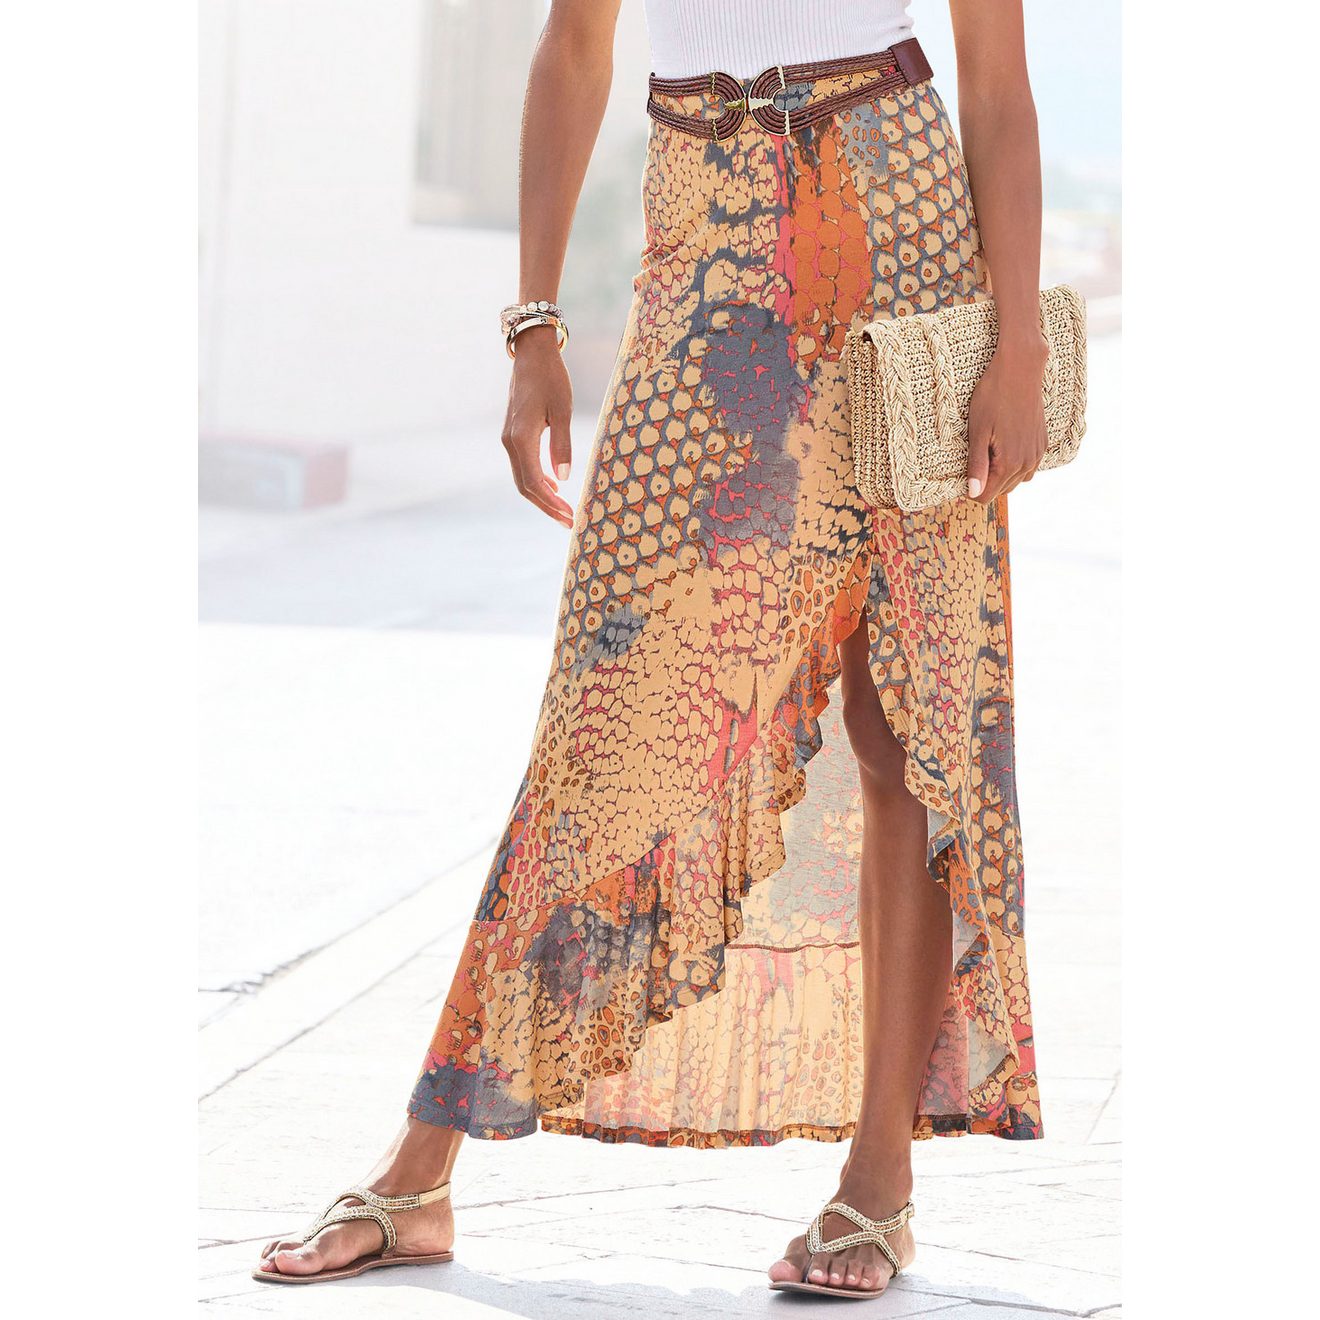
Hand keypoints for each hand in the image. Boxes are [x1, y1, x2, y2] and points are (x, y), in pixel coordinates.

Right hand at [501, 327, 574, 527]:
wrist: (532, 354)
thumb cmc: (551, 379)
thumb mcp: (562, 409)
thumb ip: (562, 444)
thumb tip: (563, 478)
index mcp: (521, 438)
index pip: (534, 482)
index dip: (551, 504)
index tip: (570, 517)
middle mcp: (510, 442)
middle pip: (525, 486)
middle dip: (547, 507)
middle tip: (570, 522)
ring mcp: (509, 439)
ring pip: (522, 478)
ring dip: (542, 496)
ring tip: (564, 510)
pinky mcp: (513, 435)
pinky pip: (522, 466)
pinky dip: (537, 481)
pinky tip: (554, 485)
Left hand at [965, 334, 1049, 503]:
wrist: (1020, 370)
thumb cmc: (993, 397)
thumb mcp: (977, 432)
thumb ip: (977, 466)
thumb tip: (973, 494)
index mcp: (1009, 464)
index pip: (985, 496)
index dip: (970, 489)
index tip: (960, 473)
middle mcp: (1028, 463)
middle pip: (1001, 490)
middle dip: (985, 481)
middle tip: (972, 457)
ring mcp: (1038, 453)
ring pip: (1016, 480)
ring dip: (1000, 474)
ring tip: (988, 450)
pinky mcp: (1042, 443)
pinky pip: (1028, 467)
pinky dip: (1015, 464)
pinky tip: (1004, 446)